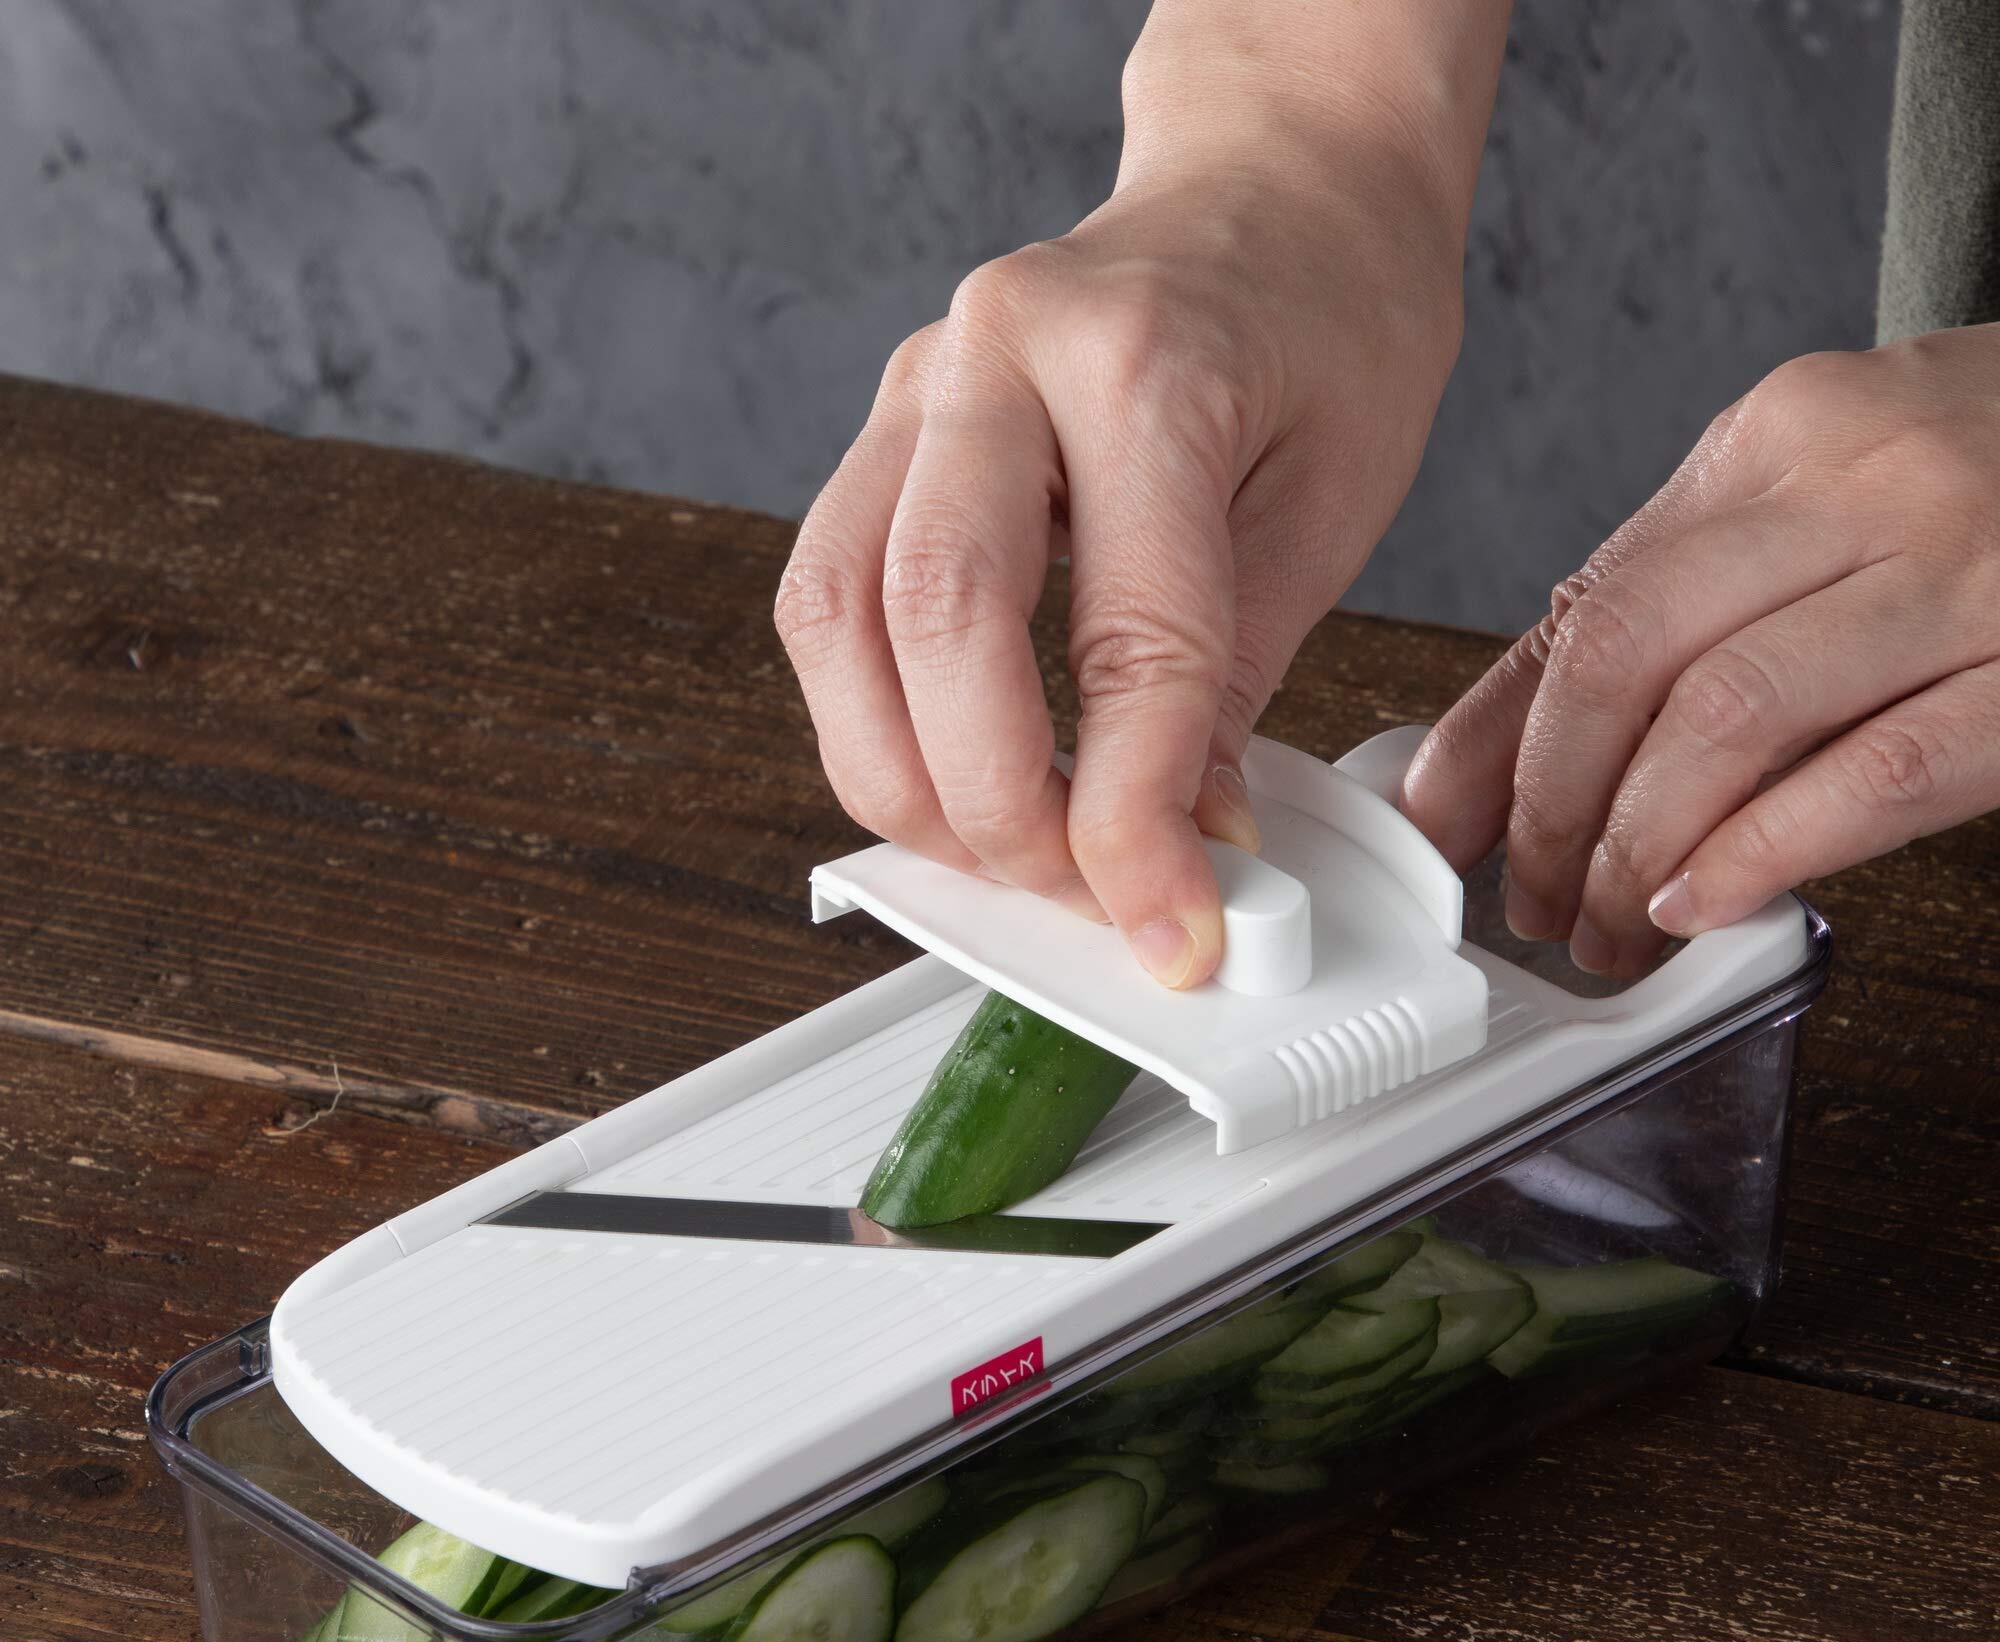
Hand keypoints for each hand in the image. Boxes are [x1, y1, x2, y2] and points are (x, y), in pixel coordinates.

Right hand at [777, 4, 1501, 986]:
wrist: (1272, 191)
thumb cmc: (1324, 324)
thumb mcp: (1328, 509)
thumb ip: (1231, 689)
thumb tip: (1175, 854)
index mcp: (1145, 363)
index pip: (1127, 642)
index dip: (1137, 820)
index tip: (1169, 928)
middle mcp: (996, 357)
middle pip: (933, 621)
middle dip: (995, 805)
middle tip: (1073, 893)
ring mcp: (915, 389)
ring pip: (835, 616)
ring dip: (898, 774)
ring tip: (998, 853)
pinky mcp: (882, 437)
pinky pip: (826, 598)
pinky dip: (870, 713)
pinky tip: (944, 771)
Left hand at [1404, 325, 1999, 977]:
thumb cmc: (1989, 482)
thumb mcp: (1813, 501)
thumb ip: (1669, 606)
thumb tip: (1499, 753)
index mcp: (1780, 437)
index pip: (1590, 603)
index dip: (1496, 740)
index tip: (1441, 828)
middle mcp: (1865, 483)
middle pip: (1632, 658)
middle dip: (1552, 807)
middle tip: (1535, 898)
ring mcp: (1968, 569)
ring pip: (1731, 719)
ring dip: (1638, 852)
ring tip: (1610, 925)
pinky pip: (1876, 774)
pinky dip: (1765, 851)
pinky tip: (1706, 902)